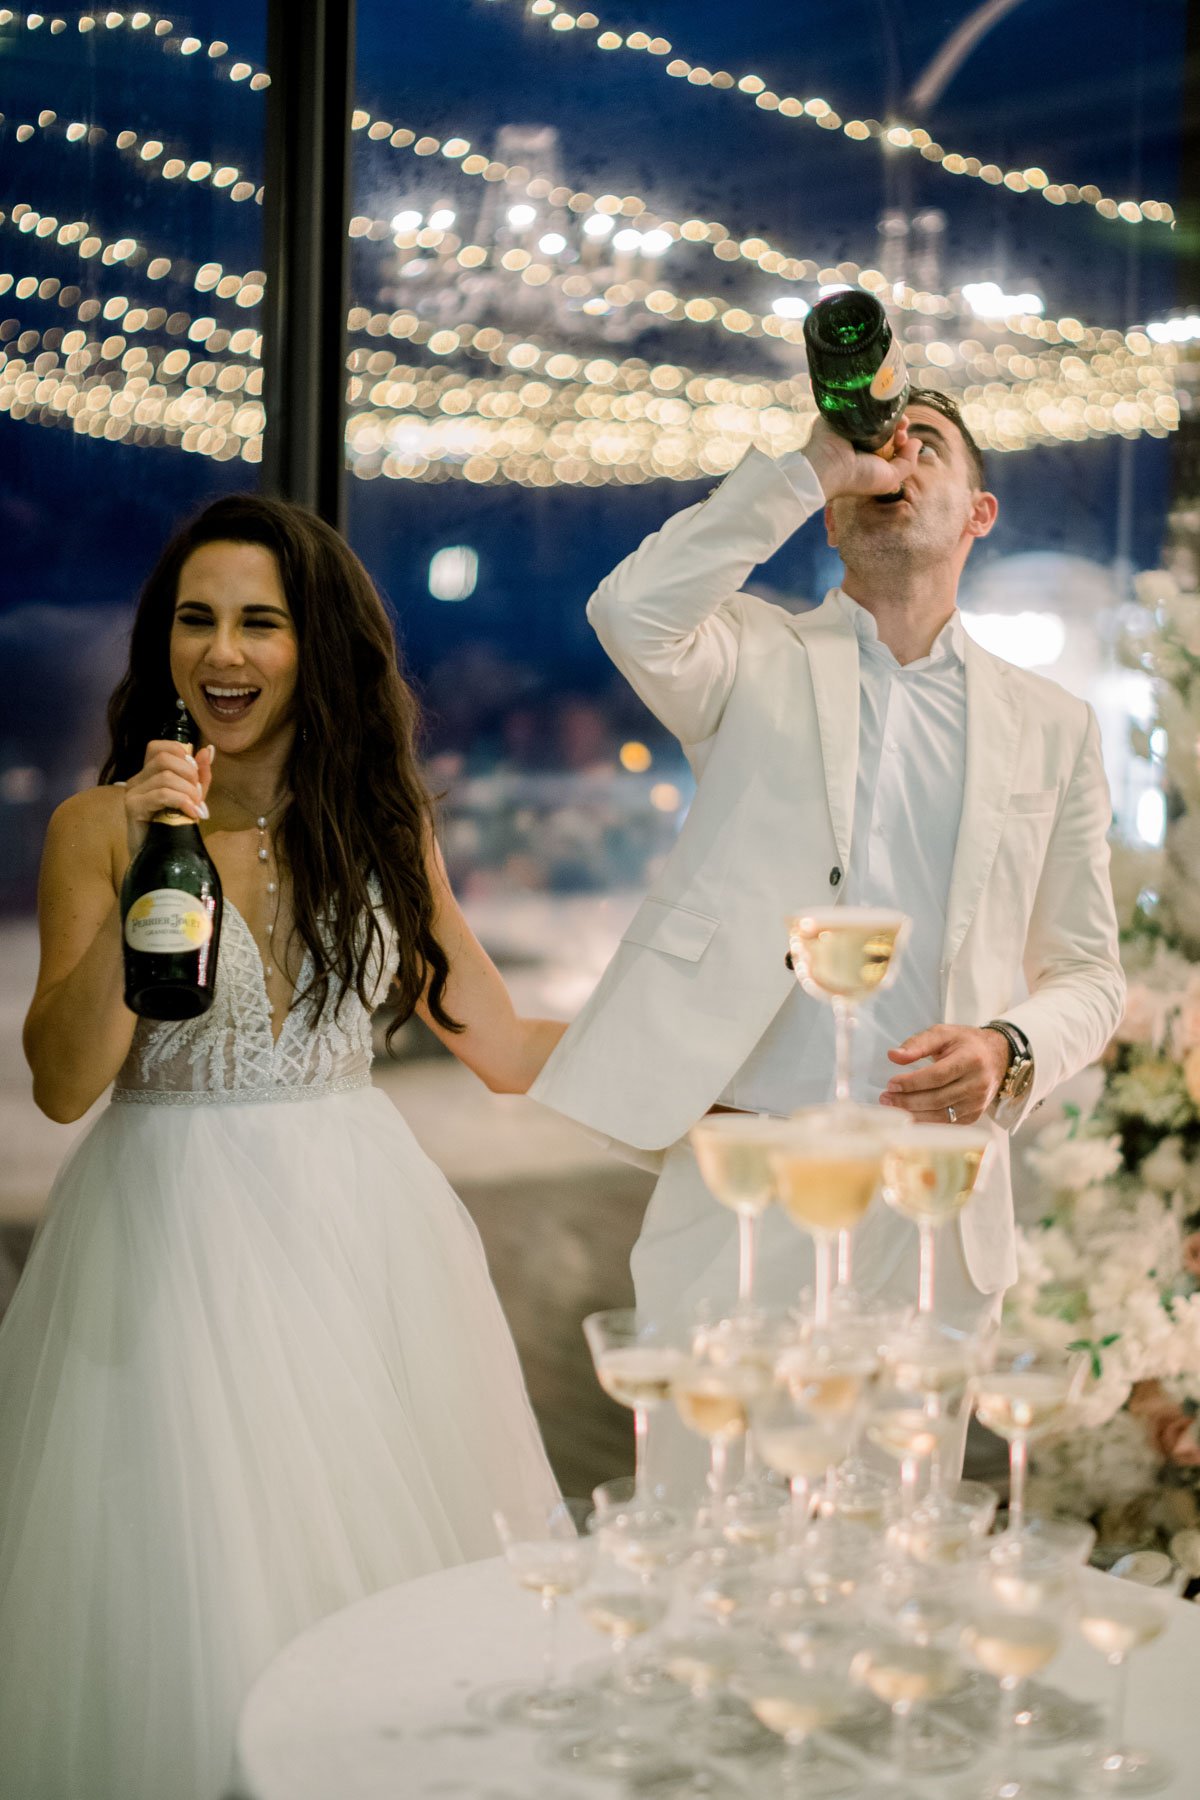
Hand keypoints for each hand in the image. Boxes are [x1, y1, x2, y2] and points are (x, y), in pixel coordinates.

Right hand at [123, 740, 214, 856]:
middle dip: (189, 774)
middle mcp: (137, 779)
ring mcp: (133, 792)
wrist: (161, 856)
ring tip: (196, 807)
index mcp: (149, 773)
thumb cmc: (175, 826)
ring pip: (165, 777)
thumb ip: (201, 774)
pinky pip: (161, 795)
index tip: (195, 774)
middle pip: (164, 758)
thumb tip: (208, 750)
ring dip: (188, 791)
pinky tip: (191, 813)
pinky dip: (182, 801)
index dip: (181, 753)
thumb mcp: (193, 796)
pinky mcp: (133, 807)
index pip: (159, 746)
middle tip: (198, 795)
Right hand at [803, 413, 920, 502]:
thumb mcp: (890, 478)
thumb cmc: (859, 477)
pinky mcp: (841, 415)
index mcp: (873, 458)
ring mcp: (853, 428)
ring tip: (893, 415)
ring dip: (889, 412)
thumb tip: (918, 442)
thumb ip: (908, 463)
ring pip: (876, 415)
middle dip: (898, 425)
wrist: (828, 466)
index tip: (904, 438)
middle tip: (901, 426)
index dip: (903, 439)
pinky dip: (870, 402)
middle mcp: (864, 443)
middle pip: (887, 428)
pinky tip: (878, 403)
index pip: (893, 444)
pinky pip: (859, 403)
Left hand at [879, 1024, 1009, 1124]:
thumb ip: (918, 1043)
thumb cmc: (966, 1043)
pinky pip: (947, 1123)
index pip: (938, 1076)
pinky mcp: (974, 1115)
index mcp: (971, 1060)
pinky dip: (926, 1122)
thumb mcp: (943, 1033)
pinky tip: (909, 1116)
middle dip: (908, 1101)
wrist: (997, 1057)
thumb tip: (893, 1056)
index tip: (891, 1084)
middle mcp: (978, 1084)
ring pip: (941, 1115)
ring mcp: (978, 1103)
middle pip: (938, 1098)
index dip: (913, 1082)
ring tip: (892, 1107)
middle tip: (886, 1098)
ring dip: (913, 1114)